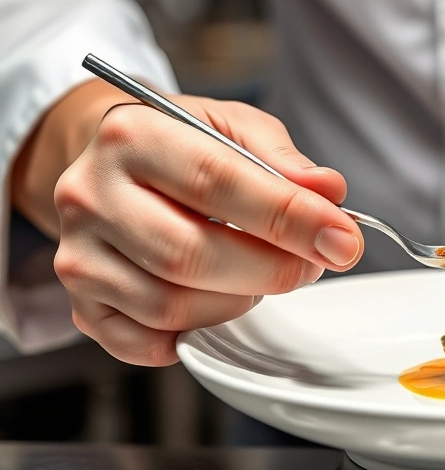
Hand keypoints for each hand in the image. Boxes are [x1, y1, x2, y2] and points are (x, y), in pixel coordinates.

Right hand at [37, 83, 362, 365]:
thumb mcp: (235, 127)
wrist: (112, 162)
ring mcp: (77, 254)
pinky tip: (217, 300)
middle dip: (272, 268)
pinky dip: (196, 332)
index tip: (341, 238)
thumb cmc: (181, 145)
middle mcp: (91, 195)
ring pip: (171, 306)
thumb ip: (284, 160)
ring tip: (259, 274)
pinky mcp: (81, 304)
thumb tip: (327, 193)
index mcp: (132, 135)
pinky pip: (146, 342)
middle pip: (190, 254)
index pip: (219, 181)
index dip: (289, 217)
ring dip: (237, 301)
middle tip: (311, 264)